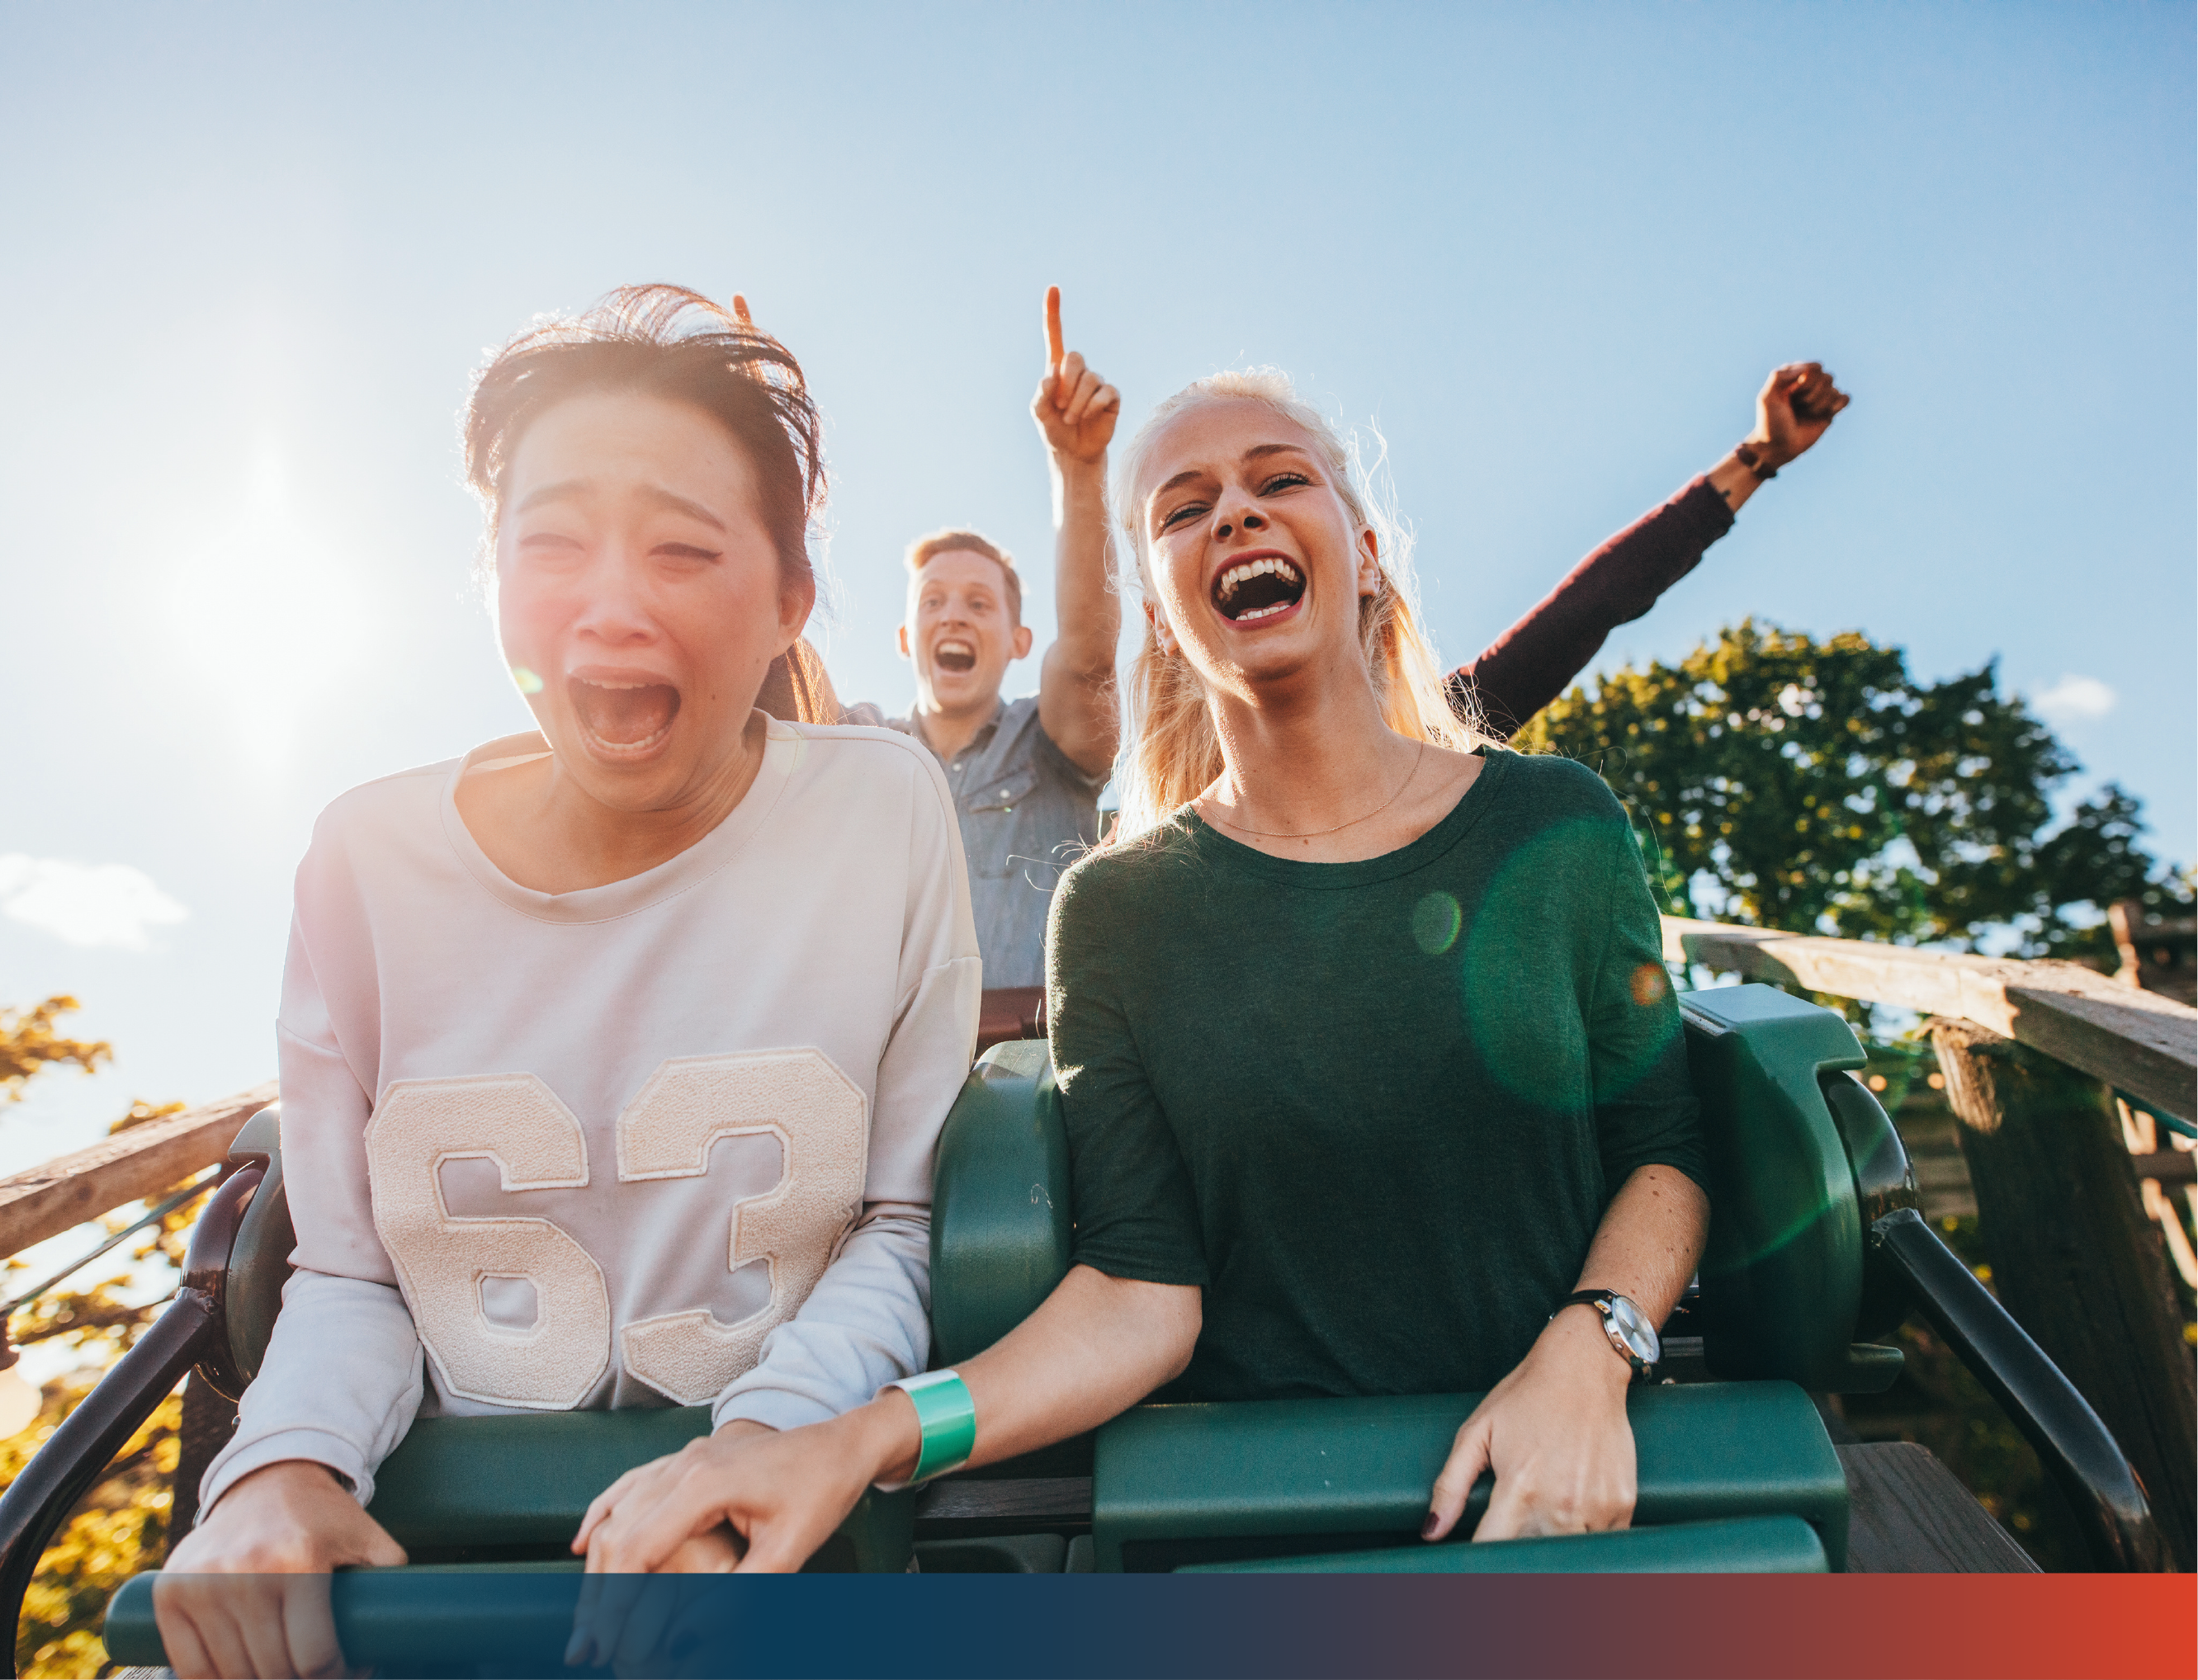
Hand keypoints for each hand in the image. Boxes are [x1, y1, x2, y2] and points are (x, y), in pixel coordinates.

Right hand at [155, 1460, 405, 1677]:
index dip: (337, 1676)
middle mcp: (247, 1572)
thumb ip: (392, 1582)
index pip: (314, 1656)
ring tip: (285, 1669)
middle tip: (317, 1671)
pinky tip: (241, 1673)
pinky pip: (189, 1667)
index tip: (350, 1671)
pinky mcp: (170, 1592)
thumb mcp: (369, 1539)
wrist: (267, 1478)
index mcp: (301, 1559)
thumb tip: (407, 1634)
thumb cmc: (325, 1517)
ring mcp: (202, 1584)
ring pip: (232, 1674)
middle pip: (273, 1670)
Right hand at [566, 1403, 915, 1663]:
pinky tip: (583, 1543)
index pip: (638, 1549)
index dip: (615, 1603)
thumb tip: (691, 1640)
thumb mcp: (791, 1547)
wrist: (842, 1442)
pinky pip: (630, 1486)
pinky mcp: (688, 1460)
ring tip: (585, 1615)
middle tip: (586, 1647)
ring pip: (617, 1511)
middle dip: (599, 1595)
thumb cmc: (822, 1488)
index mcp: (705, 1484)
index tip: (602, 1647)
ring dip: (596, 1563)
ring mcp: (682, 1458)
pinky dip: (603, 1514)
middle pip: (618, 1534)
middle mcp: (683, 1466)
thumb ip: (742, 1593)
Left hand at [1031, 285, 1120, 466]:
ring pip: (1090, 380)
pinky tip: (1088, 416)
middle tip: (1059, 406)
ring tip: (1070, 418)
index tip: (1052, 288)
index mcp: (1057, 369)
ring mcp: (1097, 383)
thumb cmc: (1053, 429)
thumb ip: (1040, 394)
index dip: (1053, 312)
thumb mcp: (1038, 413)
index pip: (1055, 336)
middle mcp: (1078, 372)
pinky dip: (1092, 406)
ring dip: (1076, 403)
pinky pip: (1105, 393)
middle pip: (1075, 358)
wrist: (1073, 452)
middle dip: (1066, 384)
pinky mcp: (1111, 397)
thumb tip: (1051, 375)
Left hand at [1422, 1307, 1636, 1543]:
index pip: (1493, 1550)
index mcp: (1518, 1488)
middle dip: (1518, 1552)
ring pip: (1568, 1554)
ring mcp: (1595, 1507)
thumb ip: (1451, 1485)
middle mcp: (1559, 1504)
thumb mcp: (1478, 1431)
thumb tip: (1431, 1532)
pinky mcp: (1622, 1505)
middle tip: (1513, 1527)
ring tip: (1544, 1513)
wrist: (1584, 1367)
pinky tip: (1574, 1506)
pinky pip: (1602, 1543)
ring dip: (1553, 1545)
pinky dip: (1585, 1535)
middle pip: (1533, 1558)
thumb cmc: (1525, 1397)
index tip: (1476, 1559)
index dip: (1481, 1560)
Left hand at [1748, 361, 1848, 468]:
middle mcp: (1809, 383)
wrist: (1778, 446)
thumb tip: (1808, 368)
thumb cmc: (1770, 422)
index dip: (1806, 382)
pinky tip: (1827, 413)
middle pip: (1827, 377)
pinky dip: (1838, 405)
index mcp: (1794, 375)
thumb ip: (1780, 376)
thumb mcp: (1766, 397)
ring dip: (1820, 405)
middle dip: (1812, 395)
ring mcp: (1820, 396)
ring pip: (1834, 390)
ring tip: (1806, 413)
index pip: (1814, 368)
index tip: (1792, 394)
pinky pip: (1845, 398)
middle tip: (1798, 406)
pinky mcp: (1829, 410)